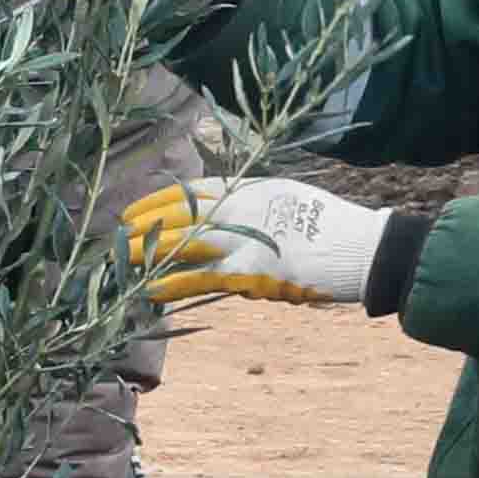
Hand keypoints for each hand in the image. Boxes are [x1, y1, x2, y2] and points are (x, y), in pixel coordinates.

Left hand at [125, 174, 388, 308]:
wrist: (362, 249)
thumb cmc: (333, 227)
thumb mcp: (290, 201)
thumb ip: (256, 206)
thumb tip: (228, 218)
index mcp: (253, 187)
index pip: (194, 191)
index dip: (161, 201)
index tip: (135, 210)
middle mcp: (243, 208)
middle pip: (181, 216)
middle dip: (147, 227)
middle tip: (116, 236)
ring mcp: (244, 239)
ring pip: (184, 245)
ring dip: (150, 254)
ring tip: (120, 262)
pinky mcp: (248, 272)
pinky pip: (201, 279)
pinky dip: (174, 284)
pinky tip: (151, 290)